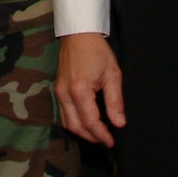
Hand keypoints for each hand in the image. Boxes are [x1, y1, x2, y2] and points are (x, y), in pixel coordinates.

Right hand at [56, 33, 125, 147]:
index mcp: (79, 90)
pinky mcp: (58, 90)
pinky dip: (74, 123)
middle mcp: (65, 94)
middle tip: (106, 140)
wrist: (79, 34)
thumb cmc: (97, 51)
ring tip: (98, 134)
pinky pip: (63, 114)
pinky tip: (87, 122)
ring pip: (67, 123)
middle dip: (91, 137)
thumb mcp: (113, 74)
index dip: (101, 135)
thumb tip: (119, 123)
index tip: (112, 141)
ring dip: (82, 132)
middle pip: (76, 127)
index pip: (90, 122)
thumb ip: (115, 101)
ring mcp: (59, 92)